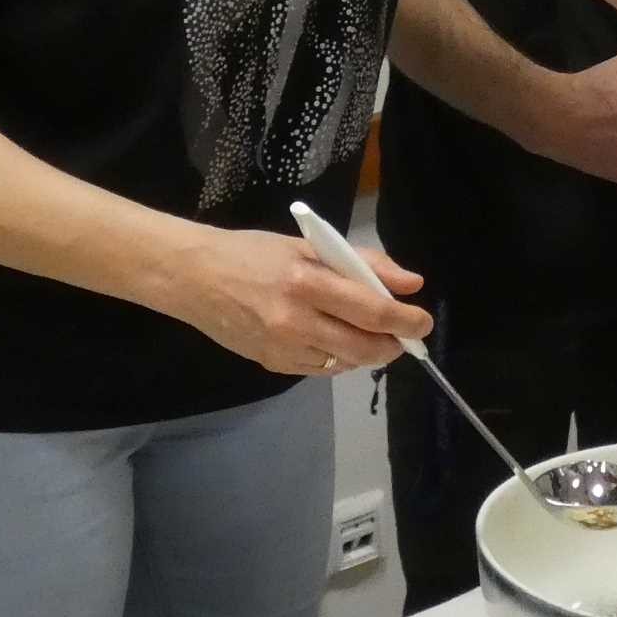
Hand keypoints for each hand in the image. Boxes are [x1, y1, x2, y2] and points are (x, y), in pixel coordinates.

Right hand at [162, 229, 430, 377]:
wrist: (193, 278)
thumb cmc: (251, 253)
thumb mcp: (307, 246)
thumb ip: (362, 263)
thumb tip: (411, 283)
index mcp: (306, 283)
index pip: (371, 310)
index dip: (405, 321)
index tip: (423, 322)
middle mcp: (295, 322)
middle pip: (363, 348)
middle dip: (392, 346)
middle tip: (404, 337)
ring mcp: (282, 349)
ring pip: (344, 363)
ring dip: (366, 353)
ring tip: (368, 334)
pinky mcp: (272, 365)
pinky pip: (320, 370)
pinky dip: (337, 358)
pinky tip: (332, 339)